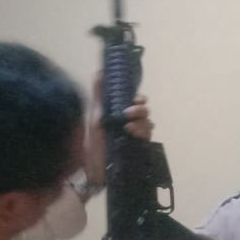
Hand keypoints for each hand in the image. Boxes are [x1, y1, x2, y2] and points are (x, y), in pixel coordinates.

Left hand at [82, 70, 153, 185]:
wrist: (91, 167)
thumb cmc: (91, 141)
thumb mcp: (93, 115)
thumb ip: (98, 93)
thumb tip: (99, 71)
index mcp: (120, 115)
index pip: (137, 102)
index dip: (139, 99)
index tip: (136, 98)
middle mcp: (130, 125)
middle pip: (145, 112)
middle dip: (139, 110)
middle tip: (128, 112)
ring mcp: (135, 138)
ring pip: (148, 123)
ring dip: (140, 122)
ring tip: (127, 127)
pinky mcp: (138, 149)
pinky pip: (148, 137)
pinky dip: (141, 132)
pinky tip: (131, 133)